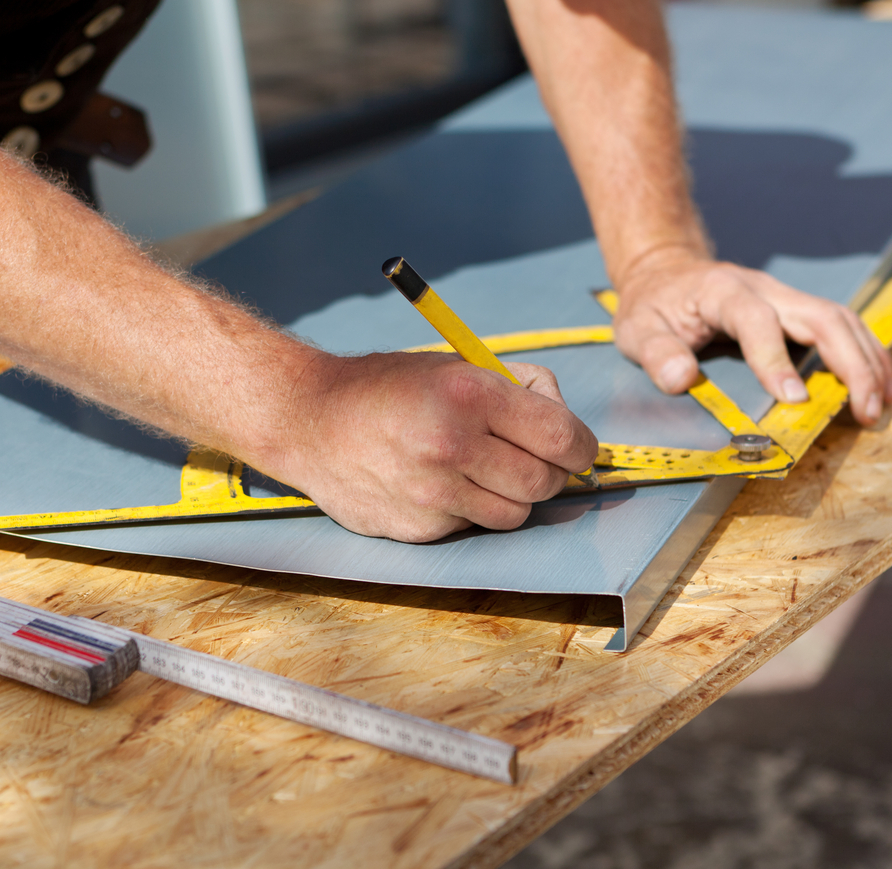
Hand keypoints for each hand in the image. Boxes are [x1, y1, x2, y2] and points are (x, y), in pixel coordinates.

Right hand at [268, 352, 597, 542]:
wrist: (309, 420)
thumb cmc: (390, 387)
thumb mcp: (455, 365)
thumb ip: (516, 388)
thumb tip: (566, 423)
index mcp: (468, 395)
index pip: (561, 437)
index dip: (582, 446)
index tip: (578, 447)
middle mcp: (452, 446)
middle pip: (545, 482)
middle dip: (551, 471)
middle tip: (534, 457)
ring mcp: (433, 493)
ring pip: (515, 514)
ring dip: (513, 495)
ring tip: (485, 469)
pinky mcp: (418, 527)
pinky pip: (472, 525)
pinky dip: (472, 508)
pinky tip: (444, 483)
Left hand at [613, 249, 891, 425]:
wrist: (665, 273)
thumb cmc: (652, 305)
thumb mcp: (636, 329)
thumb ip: (656, 354)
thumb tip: (680, 381)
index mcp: (722, 290)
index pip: (756, 320)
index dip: (775, 358)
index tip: (793, 399)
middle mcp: (764, 289)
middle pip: (820, 315)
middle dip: (850, 362)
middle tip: (864, 408)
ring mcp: (785, 297)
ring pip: (841, 319)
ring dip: (867, 360)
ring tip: (877, 405)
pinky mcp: (796, 310)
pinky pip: (840, 327)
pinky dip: (864, 355)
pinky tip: (876, 386)